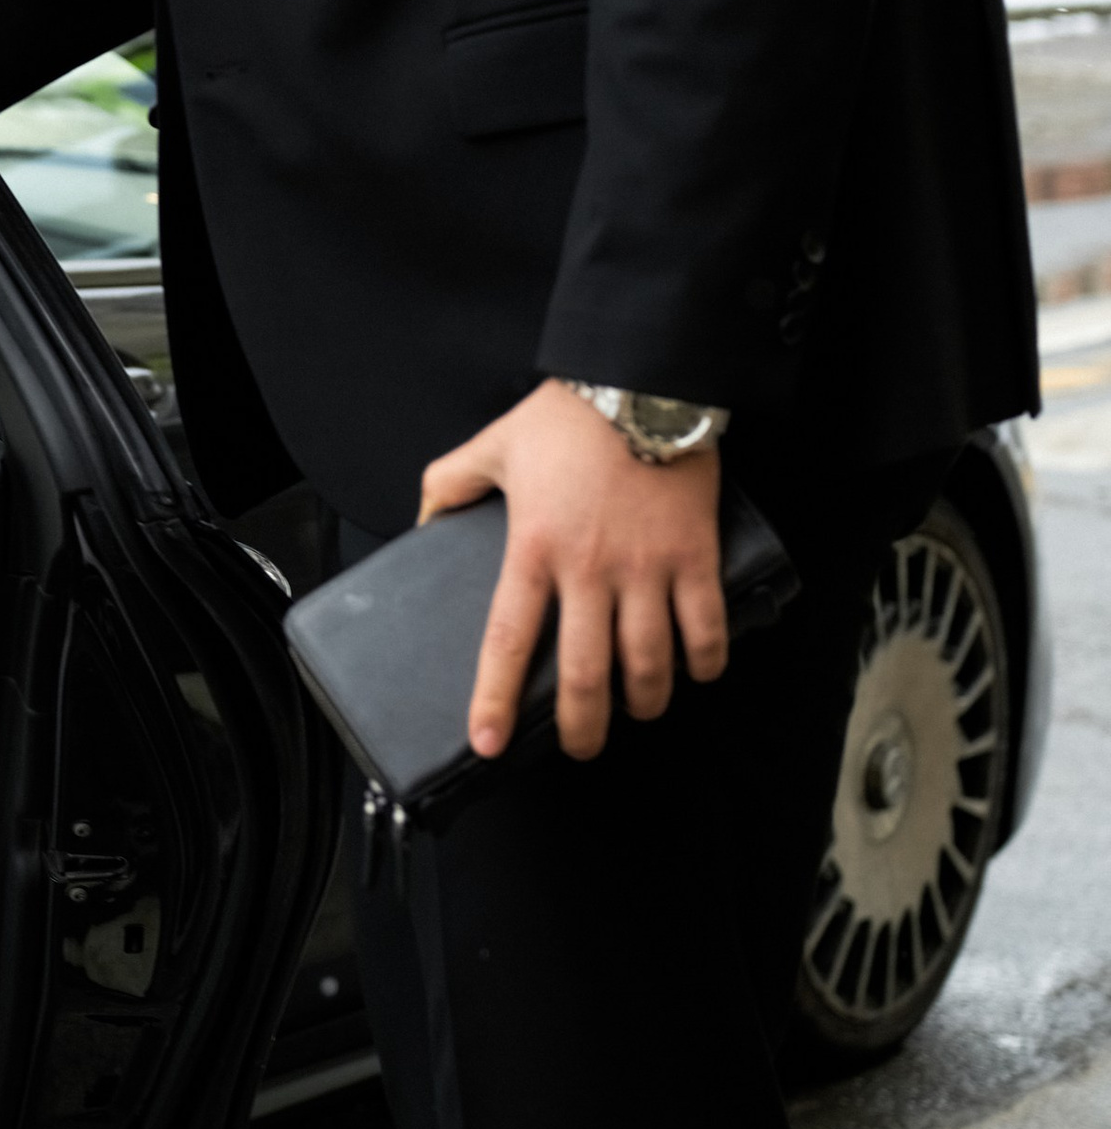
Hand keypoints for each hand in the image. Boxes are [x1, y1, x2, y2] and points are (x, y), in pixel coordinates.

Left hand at [419, 380, 728, 762]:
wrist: (644, 380)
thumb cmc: (568, 416)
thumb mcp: (495, 445)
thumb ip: (451, 482)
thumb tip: (422, 518)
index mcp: (534, 549)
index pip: (508, 640)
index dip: (496, 699)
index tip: (487, 743)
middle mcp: (589, 570)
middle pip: (585, 674)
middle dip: (582, 727)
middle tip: (581, 748)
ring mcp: (647, 567)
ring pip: (650, 663)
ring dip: (646, 701)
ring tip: (640, 710)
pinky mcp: (696, 556)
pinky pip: (707, 628)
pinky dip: (705, 661)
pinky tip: (697, 672)